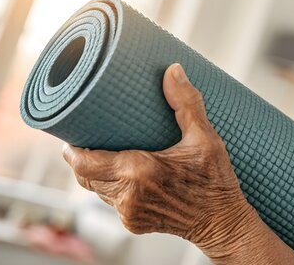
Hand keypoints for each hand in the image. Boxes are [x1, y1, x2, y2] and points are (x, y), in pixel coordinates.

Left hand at [62, 63, 255, 254]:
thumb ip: (186, 103)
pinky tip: (122, 171)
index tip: (71, 134)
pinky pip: (112, 201)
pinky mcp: (134, 223)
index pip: (84, 163)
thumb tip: (172, 70)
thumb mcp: (205, 138)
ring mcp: (129, 213)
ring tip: (102, 150)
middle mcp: (128, 195)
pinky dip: (112, 186)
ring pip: (97, 190)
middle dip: (80, 157)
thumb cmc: (215, 182)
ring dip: (96, 171)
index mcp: (139, 172)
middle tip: (85, 135)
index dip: (71, 149)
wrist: (223, 223)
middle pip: (85, 176)